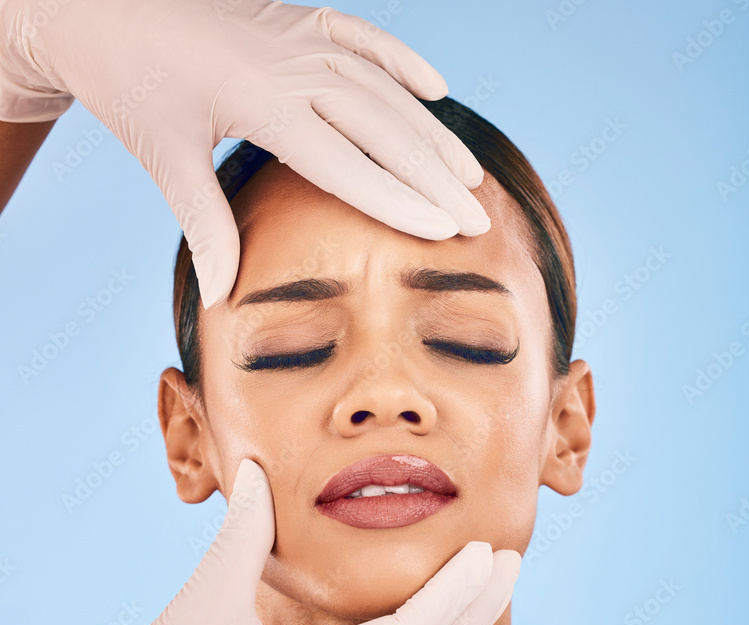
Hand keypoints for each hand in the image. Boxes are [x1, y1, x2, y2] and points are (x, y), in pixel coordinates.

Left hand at [0, 0, 489, 307]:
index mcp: (263, 100)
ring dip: (433, 133)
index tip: (444, 232)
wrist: (97, 0)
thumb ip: (203, 224)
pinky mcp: (297, 18)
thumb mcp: (163, 154)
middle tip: (479, 219)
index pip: (350, 162)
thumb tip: (221, 298)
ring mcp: (300, 35)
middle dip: (436, 176)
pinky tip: (437, 91)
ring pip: (385, 88)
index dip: (400, 200)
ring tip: (471, 176)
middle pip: (384, 127)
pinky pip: (366, 38)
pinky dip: (403, 63)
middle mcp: (294, 64)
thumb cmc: (129, 80)